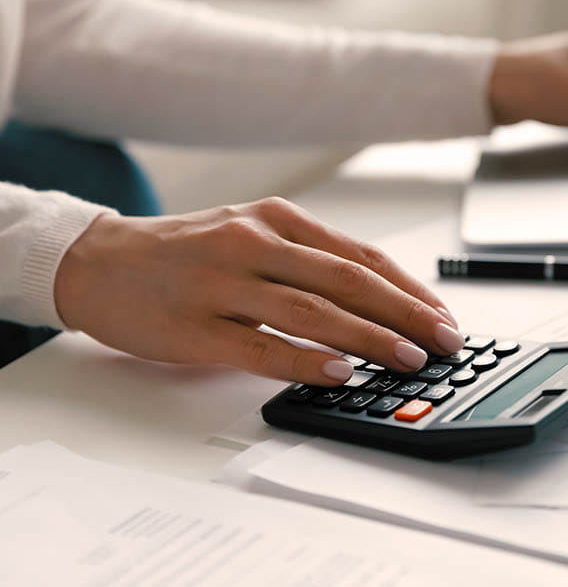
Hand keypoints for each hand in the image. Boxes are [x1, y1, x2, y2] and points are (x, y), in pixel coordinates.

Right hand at [53, 198, 464, 385]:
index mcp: (277, 218)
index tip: (444, 316)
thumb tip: (380, 300)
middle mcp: (255, 242)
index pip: (361, 257)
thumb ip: (308, 260)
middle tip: (445, 342)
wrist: (98, 262)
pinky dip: (305, 361)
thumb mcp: (252, 233)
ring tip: (408, 360)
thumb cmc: (187, 252)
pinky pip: (260, 347)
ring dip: (369, 338)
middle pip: (348, 281)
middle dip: (406, 315)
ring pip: (312, 312)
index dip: (410, 289)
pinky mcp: (194, 327)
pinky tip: (339, 373)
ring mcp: (223, 284)